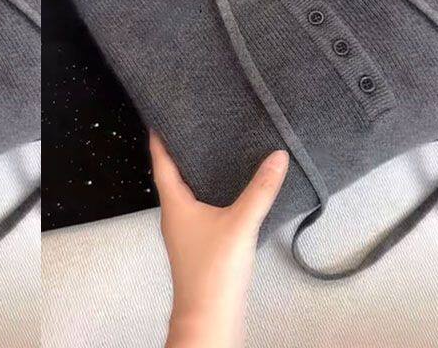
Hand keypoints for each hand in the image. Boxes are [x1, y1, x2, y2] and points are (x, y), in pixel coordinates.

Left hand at [149, 132, 288, 347]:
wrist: (210, 319)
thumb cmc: (215, 270)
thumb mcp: (240, 224)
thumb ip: (260, 190)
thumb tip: (277, 156)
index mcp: (173, 204)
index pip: (161, 163)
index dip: (159, 141)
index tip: (159, 119)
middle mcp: (173, 216)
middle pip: (171, 178)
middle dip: (180, 155)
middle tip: (192, 129)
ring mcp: (183, 234)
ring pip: (185, 196)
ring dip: (194, 176)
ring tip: (211, 155)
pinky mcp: (197, 248)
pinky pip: (198, 212)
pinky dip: (207, 197)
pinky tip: (226, 196)